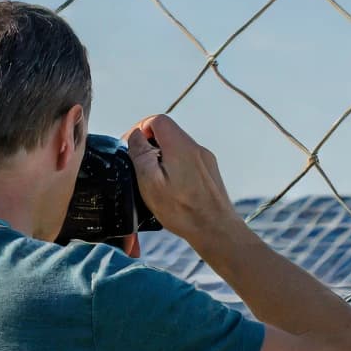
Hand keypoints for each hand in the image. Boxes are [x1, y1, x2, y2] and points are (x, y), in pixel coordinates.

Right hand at [124, 115, 240, 246]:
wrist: (216, 230)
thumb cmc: (183, 211)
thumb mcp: (150, 182)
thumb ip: (140, 153)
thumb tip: (136, 136)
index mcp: (180, 146)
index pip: (158, 120)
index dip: (141, 130)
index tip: (134, 148)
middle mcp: (196, 149)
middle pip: (169, 134)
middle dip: (151, 147)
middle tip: (142, 169)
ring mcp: (206, 161)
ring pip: (179, 149)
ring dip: (164, 160)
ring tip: (158, 184)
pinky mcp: (211, 174)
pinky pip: (189, 163)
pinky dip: (177, 170)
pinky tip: (174, 192)